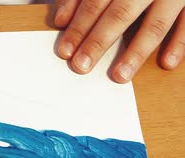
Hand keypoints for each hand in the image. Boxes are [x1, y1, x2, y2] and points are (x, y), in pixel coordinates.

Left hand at [54, 0, 184, 81]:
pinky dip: (180, 43)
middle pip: (120, 13)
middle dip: (99, 41)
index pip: (95, 1)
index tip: (65, 51)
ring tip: (119, 75)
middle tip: (81, 66)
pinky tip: (166, 63)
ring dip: (137, 51)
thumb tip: (60, 20)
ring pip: (156, 23)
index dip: (79, 26)